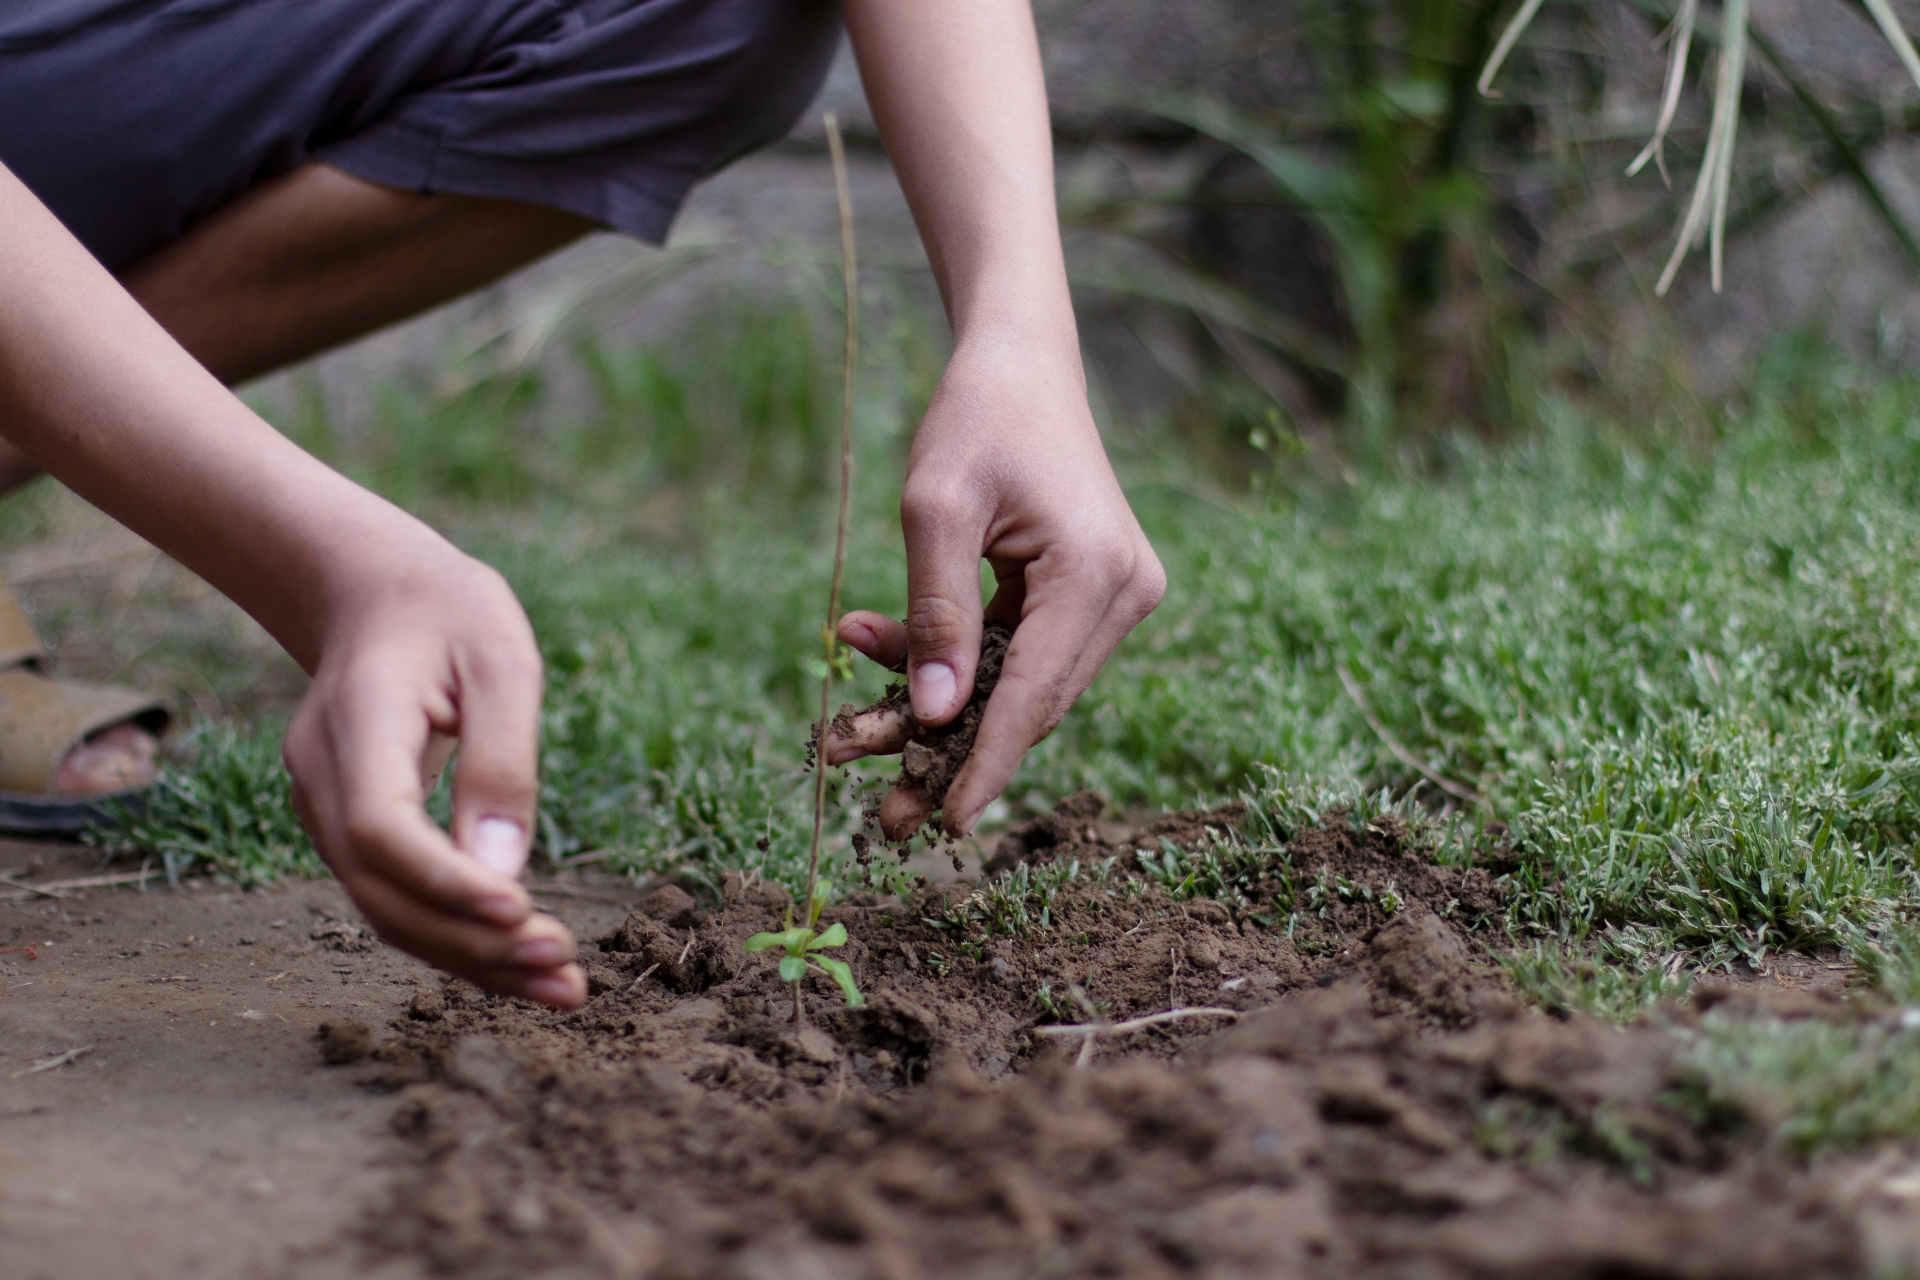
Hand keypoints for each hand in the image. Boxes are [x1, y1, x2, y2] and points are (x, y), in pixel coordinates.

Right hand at [281, 543, 584, 1007]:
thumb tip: (505, 872)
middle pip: (382, 889)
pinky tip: (522, 963)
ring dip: (471, 958)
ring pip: (387, 910)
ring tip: (560, 987)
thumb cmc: (448, 612)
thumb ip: (502, 759)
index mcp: (356, 720)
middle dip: (472, 941)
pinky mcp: (353, 831)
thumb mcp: (501, 660)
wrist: (375, 592)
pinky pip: (398, 898)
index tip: (521, 911)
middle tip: (564, 966)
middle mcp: (322, 779)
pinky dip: (458, 936)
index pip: (381, 826)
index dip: (445, 880)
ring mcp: (326, 811)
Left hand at [823, 330, 1164, 835]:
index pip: (1034, 695)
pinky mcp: (1095, 595)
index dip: (985, 764)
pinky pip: (1021, 651)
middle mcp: (1125, 593)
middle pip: (1030, 702)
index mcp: (1096, 573)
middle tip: (883, 816)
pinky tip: (878, 644)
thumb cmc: (975, 419)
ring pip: (1022, 685)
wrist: (1021, 363)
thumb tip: (933, 716)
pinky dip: (956, 662)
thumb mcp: (934, 508)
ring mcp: (1117, 596)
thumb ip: (934, 613)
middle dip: (949, 752)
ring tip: (852, 732)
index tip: (943, 823)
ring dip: (940, 708)